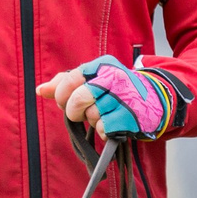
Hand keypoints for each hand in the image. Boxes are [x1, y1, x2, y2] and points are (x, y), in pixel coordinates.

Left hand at [38, 59, 174, 140]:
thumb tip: (41, 90)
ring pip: (92, 116)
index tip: (65, 101)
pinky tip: (113, 125)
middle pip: (78, 99)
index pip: (71, 79)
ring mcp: (123, 97)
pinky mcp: (130, 117)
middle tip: (80, 113)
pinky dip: (105, 132)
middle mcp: (114, 78)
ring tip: (105, 115)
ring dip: (94, 121)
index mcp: (102, 65)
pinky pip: (105, 129)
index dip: (62, 94)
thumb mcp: (94, 79)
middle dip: (74, 111)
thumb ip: (65, 83)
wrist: (156, 101)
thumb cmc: (118, 91)